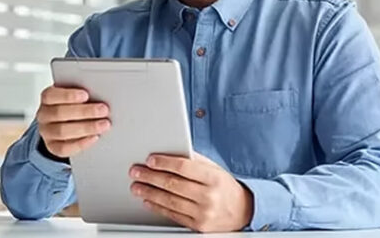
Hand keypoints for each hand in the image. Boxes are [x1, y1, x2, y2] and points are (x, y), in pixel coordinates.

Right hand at [36, 86, 109, 157]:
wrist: (64, 123)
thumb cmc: (72, 105)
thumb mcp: (74, 96)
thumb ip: (82, 94)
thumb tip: (99, 94)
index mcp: (47, 98)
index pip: (51, 96)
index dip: (68, 95)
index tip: (86, 95)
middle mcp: (44, 115)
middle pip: (59, 113)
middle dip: (84, 111)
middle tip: (103, 110)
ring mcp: (47, 132)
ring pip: (62, 131)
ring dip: (86, 127)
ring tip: (104, 124)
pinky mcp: (53, 147)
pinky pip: (64, 148)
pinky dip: (81, 143)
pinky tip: (94, 137)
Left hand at [129, 153, 253, 232]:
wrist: (243, 212)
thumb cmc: (225, 187)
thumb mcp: (215, 170)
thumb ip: (195, 161)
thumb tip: (171, 152)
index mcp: (214, 178)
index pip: (184, 167)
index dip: (164, 162)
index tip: (150, 160)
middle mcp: (209, 196)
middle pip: (173, 184)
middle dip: (150, 177)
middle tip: (136, 172)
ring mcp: (203, 213)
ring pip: (170, 201)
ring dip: (149, 192)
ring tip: (137, 186)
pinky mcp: (198, 226)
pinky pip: (173, 215)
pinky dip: (158, 207)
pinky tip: (148, 200)